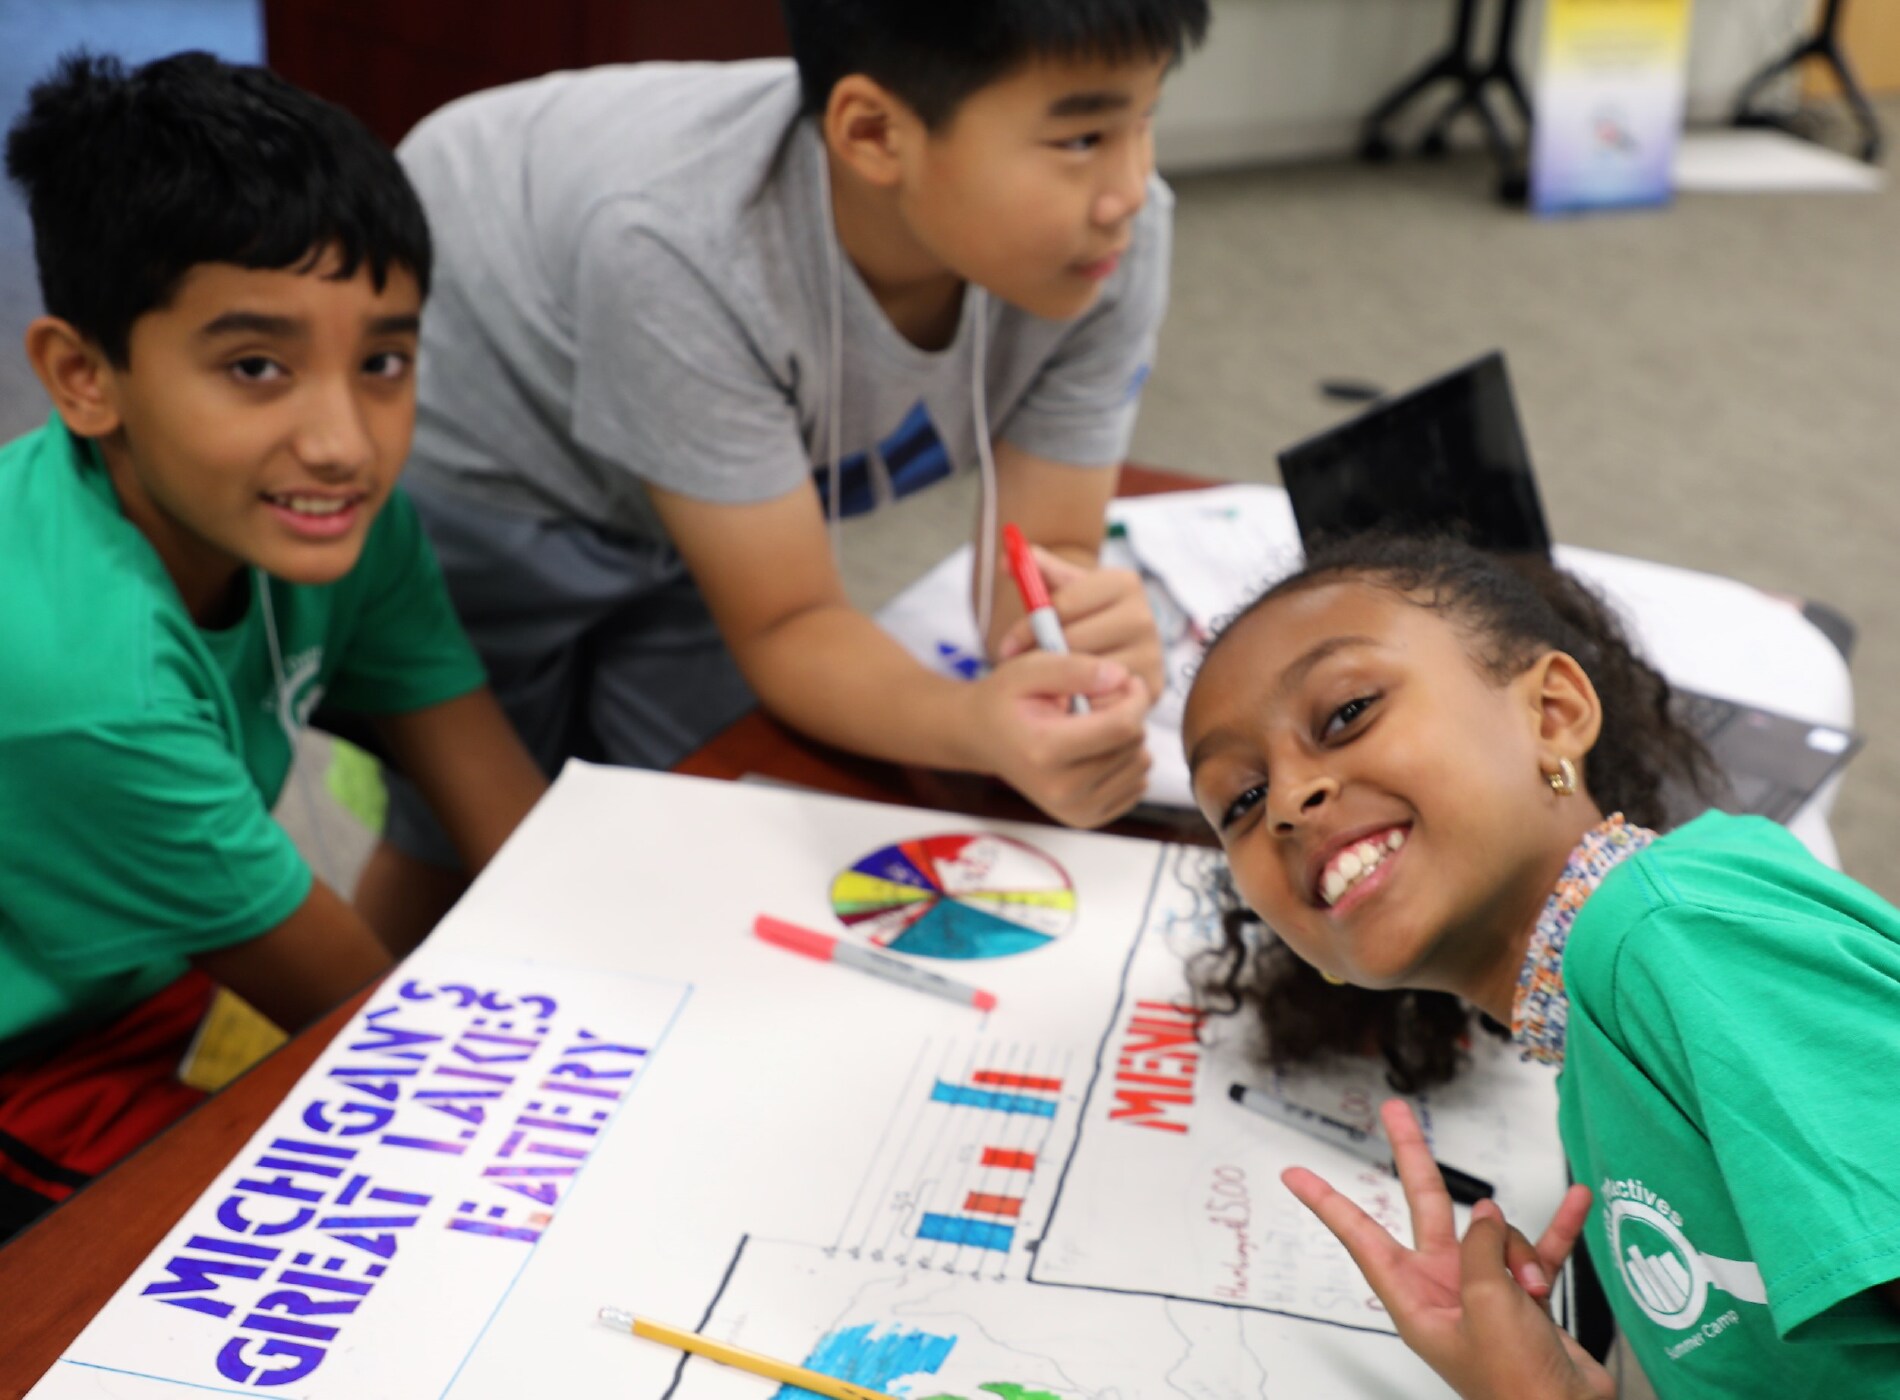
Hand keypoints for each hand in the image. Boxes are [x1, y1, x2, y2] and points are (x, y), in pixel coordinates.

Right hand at [967, 651, 1150, 827]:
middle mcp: (1062, 790)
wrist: (981, 738)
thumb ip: (1073, 667)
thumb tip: (1121, 677)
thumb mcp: (1028, 669)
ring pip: (1141, 765)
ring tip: (1093, 727)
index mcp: (1046, 751)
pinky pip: (1137, 785)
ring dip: (1127, 740)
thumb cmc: (1005, 700)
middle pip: (1134, 745)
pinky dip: (1126, 763)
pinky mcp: (1087, 819)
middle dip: (1127, 714)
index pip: (1122, 727)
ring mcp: (1076, 810)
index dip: (1136, 697)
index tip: (1129, 680)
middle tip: (1098, 703)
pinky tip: (1097, 750)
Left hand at [995, 547, 1163, 703]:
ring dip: (1057, 681)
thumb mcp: (1065, 591)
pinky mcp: (1151, 686)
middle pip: (1073, 641)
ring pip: (1085, 672)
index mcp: (1123, 582)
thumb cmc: (1084, 616)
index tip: (1006, 647)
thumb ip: (1037, 572)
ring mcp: (1151, 652)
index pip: (1063, 605)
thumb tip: (1008, 559)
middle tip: (1018, 671)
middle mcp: (1143, 615)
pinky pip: (1100, 698)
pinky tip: (1063, 698)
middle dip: (1040, 656)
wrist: (1120, 649)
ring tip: (1040, 682)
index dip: (1028, 627)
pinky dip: (1078, 700)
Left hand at [1283, 1100, 1610, 1399]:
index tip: (1295, 1175)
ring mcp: (1484, 1290)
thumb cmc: (1516, 1386)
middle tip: (1395, 1112)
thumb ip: (1480, 1249)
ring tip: (1532, 1288)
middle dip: (1413, 1156)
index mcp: (1414, 1298)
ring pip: (1494, 1234)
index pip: (1360, 1237)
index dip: (1327, 1202)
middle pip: (1425, 1207)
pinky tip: (1576, 1202)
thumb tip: (1485, 1214)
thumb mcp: (1487, 1303)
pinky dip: (1558, 1229)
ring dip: (1520, 1249)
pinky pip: (1539, 1249)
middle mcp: (1443, 1288)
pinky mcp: (1524, 1296)